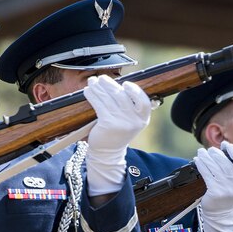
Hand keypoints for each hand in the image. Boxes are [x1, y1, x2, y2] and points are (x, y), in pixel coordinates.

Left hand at [83, 75, 151, 195]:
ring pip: (108, 99)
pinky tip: (88, 91)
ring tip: (92, 81)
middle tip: (101, 78)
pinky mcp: (108, 124)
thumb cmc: (118, 132)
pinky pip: (99, 104)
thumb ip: (130, 106)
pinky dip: (92, 95)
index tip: (125, 84)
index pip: (144, 102)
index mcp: (142, 119)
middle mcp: (134, 121)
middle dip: (110, 84)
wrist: (108, 153)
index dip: (135, 91)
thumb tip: (119, 84)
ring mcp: (121, 123)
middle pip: (122, 96)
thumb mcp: (130, 121)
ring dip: (98, 88)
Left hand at [195, 141, 232, 231]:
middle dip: (217, 153)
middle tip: (211, 149)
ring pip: (215, 167)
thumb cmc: (228, 193)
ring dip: (207, 157)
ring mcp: (227, 190)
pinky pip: (207, 174)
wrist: (220, 213)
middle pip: (227, 163)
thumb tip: (224, 148)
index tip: (226, 144)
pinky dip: (201, 165)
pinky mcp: (215, 192)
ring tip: (201, 152)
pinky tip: (198, 160)